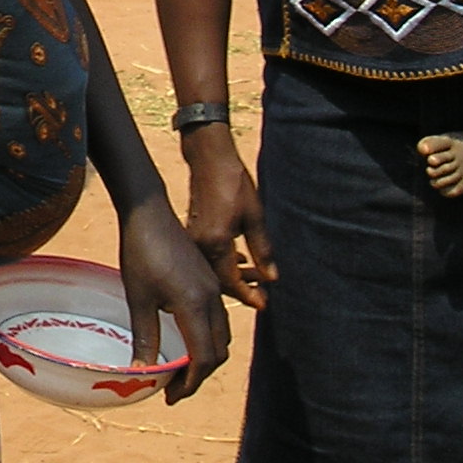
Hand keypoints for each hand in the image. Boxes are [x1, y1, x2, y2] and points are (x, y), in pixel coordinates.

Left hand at [117, 192, 229, 401]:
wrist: (149, 212)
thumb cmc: (139, 252)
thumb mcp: (138, 298)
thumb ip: (145, 337)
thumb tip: (142, 373)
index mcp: (195, 305)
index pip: (204, 358)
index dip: (190, 384)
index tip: (170, 397)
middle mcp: (211, 299)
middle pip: (218, 351)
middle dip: (199, 375)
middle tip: (173, 388)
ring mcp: (213, 288)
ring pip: (221, 335)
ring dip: (204, 357)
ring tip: (177, 369)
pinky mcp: (209, 280)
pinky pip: (217, 319)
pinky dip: (207, 338)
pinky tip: (183, 341)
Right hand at [183, 124, 274, 310]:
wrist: (208, 158)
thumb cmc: (232, 182)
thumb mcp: (254, 215)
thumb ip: (262, 249)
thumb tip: (271, 277)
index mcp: (216, 242)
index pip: (232, 281)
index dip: (249, 295)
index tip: (265, 304)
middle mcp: (199, 245)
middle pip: (219, 281)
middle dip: (242, 290)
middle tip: (262, 294)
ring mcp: (191, 239)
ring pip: (212, 270)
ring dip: (233, 276)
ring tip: (255, 277)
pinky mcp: (190, 232)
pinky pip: (205, 259)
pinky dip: (222, 264)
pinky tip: (237, 260)